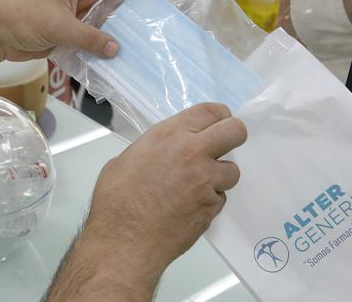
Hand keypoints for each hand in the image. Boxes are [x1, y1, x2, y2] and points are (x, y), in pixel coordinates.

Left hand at [0, 0, 170, 61]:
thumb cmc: (22, 17)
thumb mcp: (58, 26)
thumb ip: (89, 37)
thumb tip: (116, 49)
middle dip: (138, 4)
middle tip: (162, 15)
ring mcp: (76, 15)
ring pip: (107, 19)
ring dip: (122, 29)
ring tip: (146, 39)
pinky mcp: (69, 33)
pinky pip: (94, 37)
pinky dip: (106, 45)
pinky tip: (118, 58)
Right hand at [84, 104, 245, 274]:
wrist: (125, 241)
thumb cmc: (116, 199)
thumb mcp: (128, 158)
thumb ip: (155, 148)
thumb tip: (164, 151)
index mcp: (170, 135)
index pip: (211, 111)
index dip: (219, 115)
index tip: (218, 121)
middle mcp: (194, 154)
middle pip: (235, 131)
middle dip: (233, 135)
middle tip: (223, 144)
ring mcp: (207, 182)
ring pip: (232, 170)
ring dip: (219, 175)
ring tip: (197, 184)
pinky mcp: (212, 208)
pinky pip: (220, 198)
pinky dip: (209, 200)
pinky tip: (189, 206)